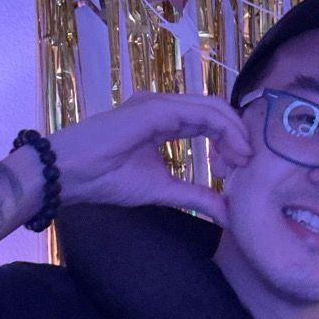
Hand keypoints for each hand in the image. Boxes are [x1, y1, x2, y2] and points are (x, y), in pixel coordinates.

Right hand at [47, 92, 252, 223]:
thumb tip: (227, 214)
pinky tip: (232, 150)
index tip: (239, 168)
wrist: (70, 174)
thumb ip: (196, 196)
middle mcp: (163, 106)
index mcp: (163, 121)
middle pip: (215, 112)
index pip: (208, 122)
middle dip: (237, 134)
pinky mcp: (155, 109)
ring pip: (212, 108)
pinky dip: (223, 129)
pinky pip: (200, 113)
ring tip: (244, 157)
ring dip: (235, 132)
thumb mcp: (162, 190)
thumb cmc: (106, 179)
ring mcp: (159, 104)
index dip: (230, 140)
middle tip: (248, 162)